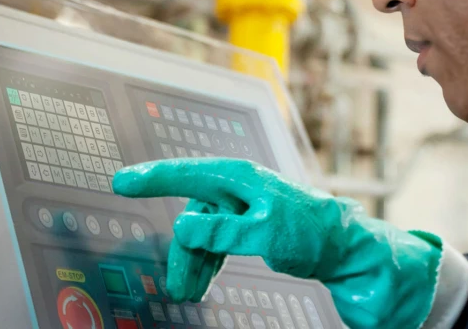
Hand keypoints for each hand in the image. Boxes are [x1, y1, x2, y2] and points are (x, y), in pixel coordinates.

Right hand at [112, 158, 443, 328]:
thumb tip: (185, 226)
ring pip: (204, 234)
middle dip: (182, 252)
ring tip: (188, 293)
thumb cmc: (312, 232)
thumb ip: (224, 230)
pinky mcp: (250, 225)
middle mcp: (239, 188)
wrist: (345, 249)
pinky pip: (218, 242)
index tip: (122, 181)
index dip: (153, 177)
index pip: (188, 174)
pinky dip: (209, 263)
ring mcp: (244, 207)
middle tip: (172, 283)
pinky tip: (203, 283)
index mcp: (241, 178)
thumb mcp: (266, 233)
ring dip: (194, 264)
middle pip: (194, 214)